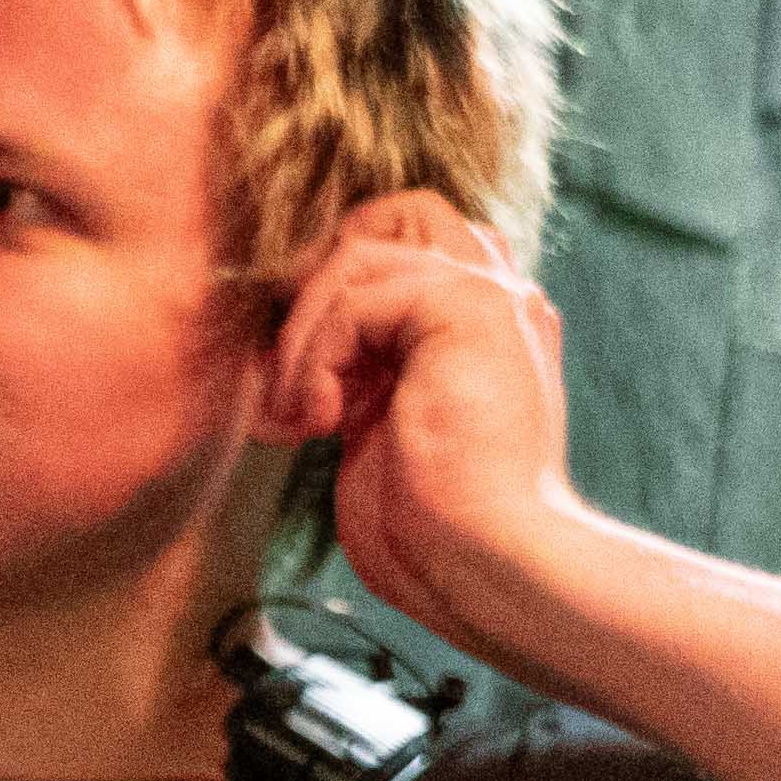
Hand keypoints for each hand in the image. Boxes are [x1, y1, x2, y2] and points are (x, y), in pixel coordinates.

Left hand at [280, 194, 581, 639]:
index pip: (407, 242)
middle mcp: (496, 297)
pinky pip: (355, 297)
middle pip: (396, 213)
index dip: (336, 283)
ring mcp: (490, 295)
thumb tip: (283, 349)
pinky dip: (315, 358)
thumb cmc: (432, 530)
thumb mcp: (378, 430)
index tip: (294, 372)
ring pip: (356, 255)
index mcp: (480, 328)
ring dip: (301, 340)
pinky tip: (320, 423)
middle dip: (320, 277)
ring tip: (296, 419)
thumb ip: (356, 372)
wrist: (487, 568)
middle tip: (289, 366)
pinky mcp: (469, 307)